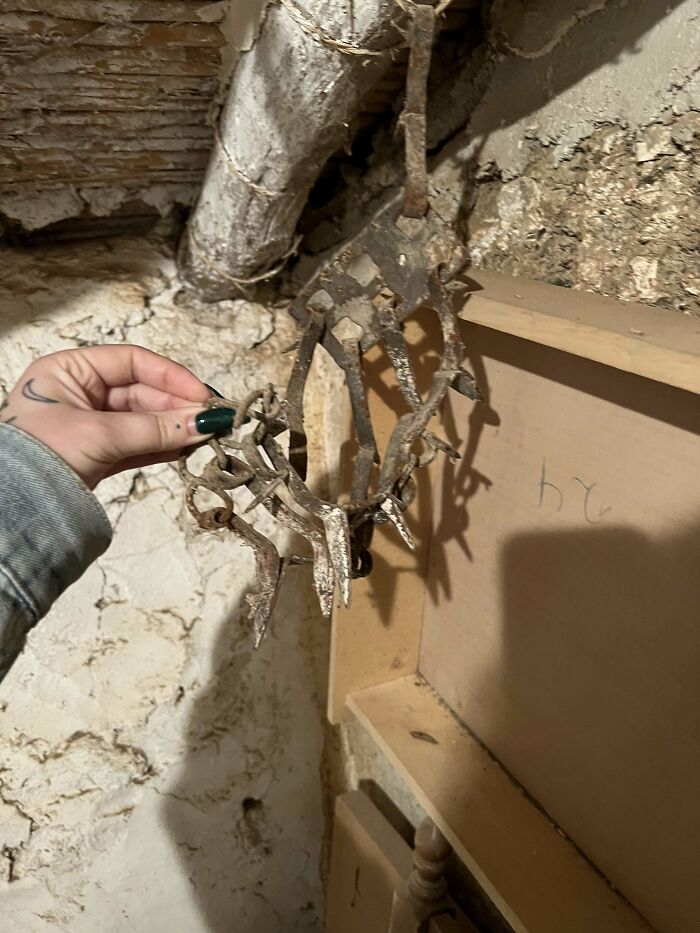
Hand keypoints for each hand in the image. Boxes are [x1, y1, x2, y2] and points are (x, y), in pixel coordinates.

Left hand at [0, 345, 233, 488]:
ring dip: (175, 427)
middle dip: (178, 407)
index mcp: (69, 371)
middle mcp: (80, 392)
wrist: (15, 508)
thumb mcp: (101, 435)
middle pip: (142, 392)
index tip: (201, 395)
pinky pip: (139, 443)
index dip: (170, 376)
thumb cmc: (43, 455)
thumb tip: (205, 422)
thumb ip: (156, 428)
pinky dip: (163, 446)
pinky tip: (188, 447)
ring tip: (207, 435)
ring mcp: (90, 424)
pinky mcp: (99, 454)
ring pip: (144, 420)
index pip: (132, 362)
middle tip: (212, 420)